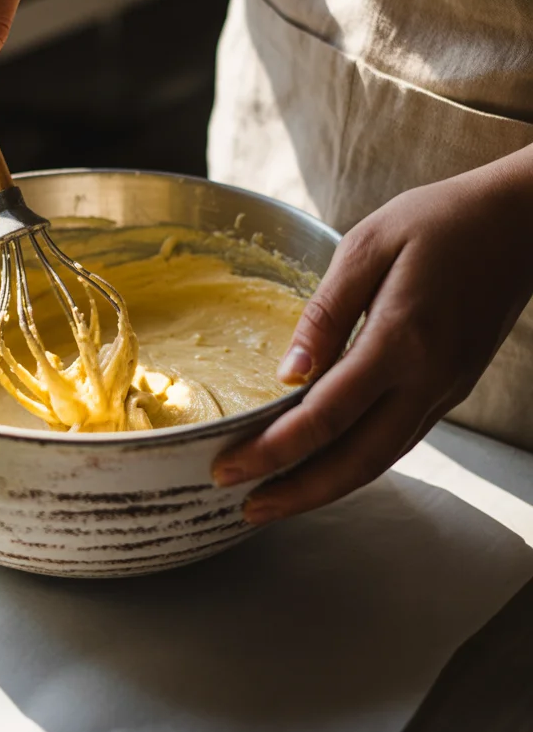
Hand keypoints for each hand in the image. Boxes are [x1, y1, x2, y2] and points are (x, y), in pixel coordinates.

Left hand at [212, 153, 532, 521]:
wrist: (521, 222)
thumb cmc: (439, 221)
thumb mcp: (368, 246)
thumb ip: (325, 312)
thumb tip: (288, 374)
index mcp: (401, 340)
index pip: (326, 416)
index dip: (273, 450)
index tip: (228, 467)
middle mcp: (428, 379)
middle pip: (357, 461)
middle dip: (297, 494)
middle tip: (246, 510)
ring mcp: (445, 390)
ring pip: (382, 460)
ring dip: (327, 489)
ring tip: (277, 500)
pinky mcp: (452, 388)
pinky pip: (400, 440)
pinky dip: (358, 464)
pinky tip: (327, 466)